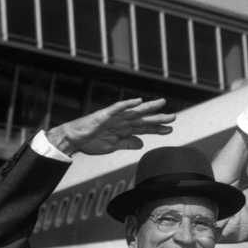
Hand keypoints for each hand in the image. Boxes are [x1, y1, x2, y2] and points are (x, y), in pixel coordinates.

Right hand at [46, 98, 174, 155]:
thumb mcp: (112, 147)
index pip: (144, 128)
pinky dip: (127, 104)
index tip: (170, 130)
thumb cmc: (91, 142)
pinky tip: (138, 101)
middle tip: (173, 117)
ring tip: (161, 104)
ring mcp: (114, 117)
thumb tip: (141, 144)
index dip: (157, 129)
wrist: (73, 140)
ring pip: (134, 112)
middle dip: (158, 118)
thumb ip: (127, 144)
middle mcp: (121, 121)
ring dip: (147, 108)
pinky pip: (117, 108)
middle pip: (143, 119)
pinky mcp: (104, 115)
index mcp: (123, 129)